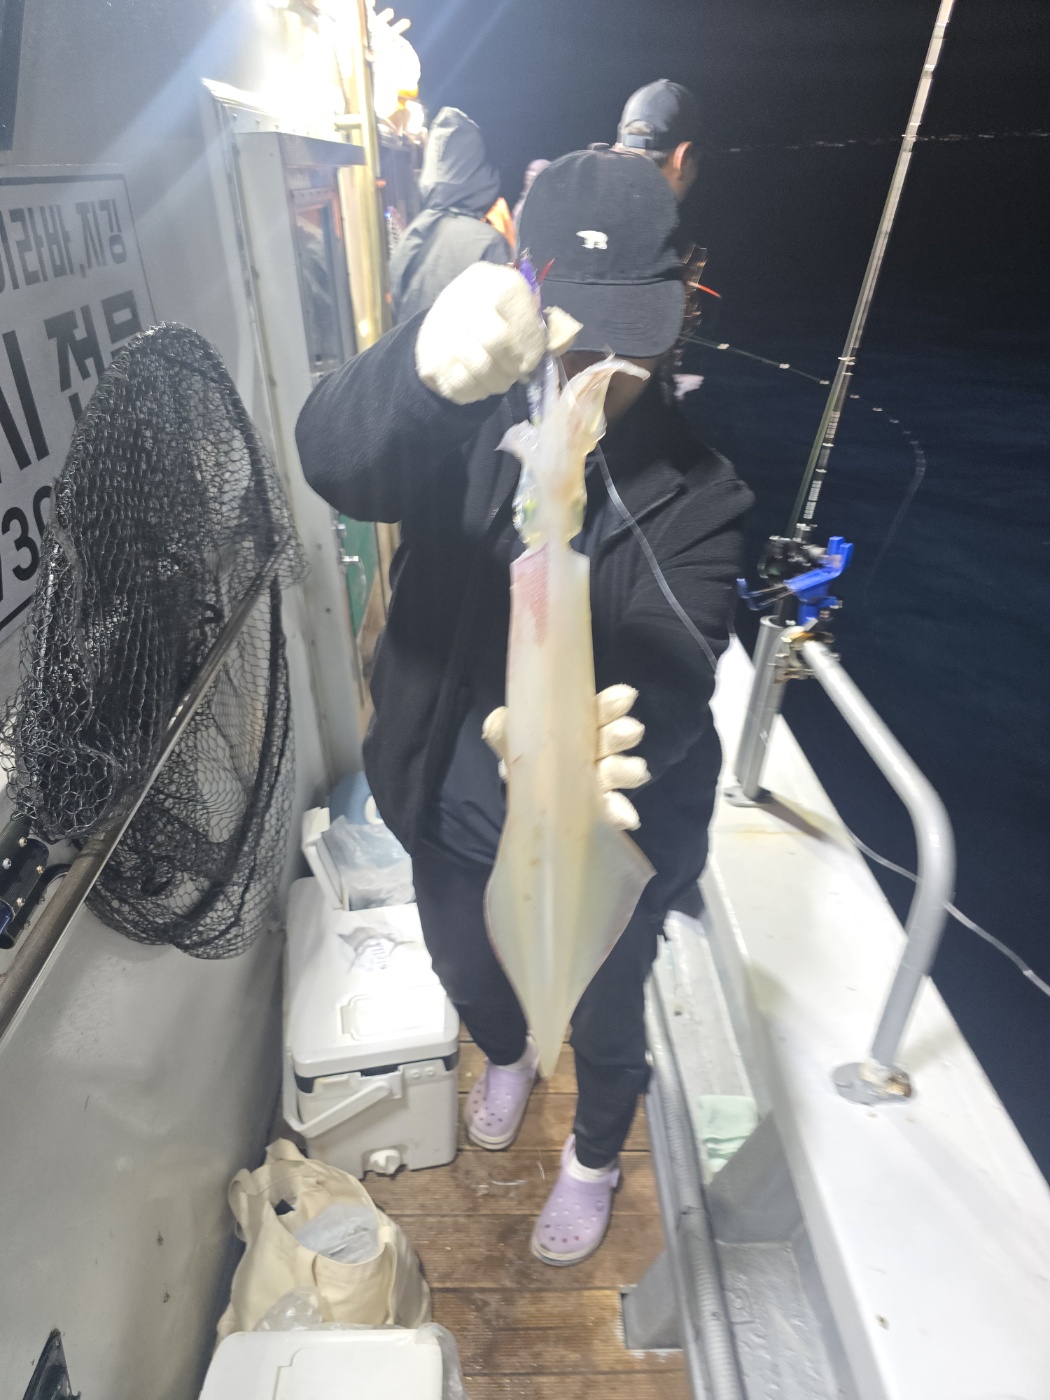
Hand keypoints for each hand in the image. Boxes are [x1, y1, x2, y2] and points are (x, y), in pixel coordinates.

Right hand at [415, 262, 580, 405]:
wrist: (443, 327)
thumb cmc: (495, 318)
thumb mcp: (518, 309)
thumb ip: (542, 325)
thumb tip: (560, 342)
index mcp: (491, 279)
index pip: (514, 304)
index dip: (529, 337)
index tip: (533, 358)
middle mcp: (462, 297)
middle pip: (496, 340)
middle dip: (514, 364)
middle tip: (517, 373)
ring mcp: (441, 328)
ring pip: (479, 366)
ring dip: (498, 381)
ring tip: (502, 380)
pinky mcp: (430, 358)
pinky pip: (461, 385)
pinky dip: (478, 392)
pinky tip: (482, 383)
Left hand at [482, 684, 649, 831]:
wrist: (523, 790)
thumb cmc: (526, 752)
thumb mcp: (510, 735)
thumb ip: (502, 727)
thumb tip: (498, 720)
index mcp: (576, 727)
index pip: (597, 711)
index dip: (610, 704)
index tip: (624, 698)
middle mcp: (592, 751)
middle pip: (610, 740)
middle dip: (621, 735)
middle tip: (632, 731)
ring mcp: (596, 780)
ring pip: (615, 772)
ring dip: (626, 771)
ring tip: (637, 772)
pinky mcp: (596, 808)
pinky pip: (609, 809)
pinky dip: (619, 812)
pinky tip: (627, 818)